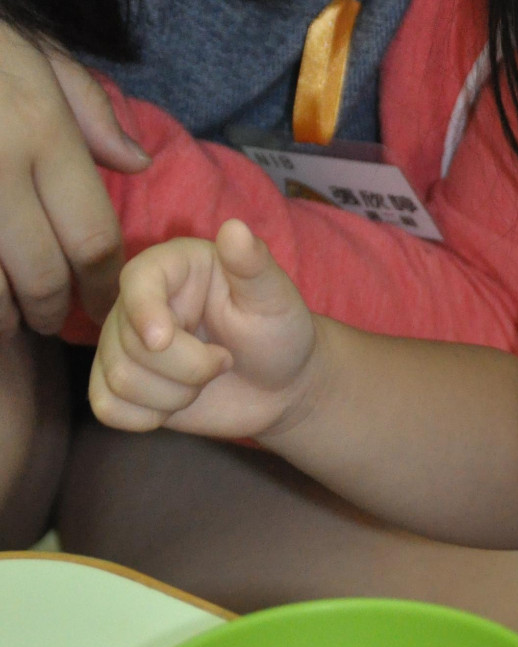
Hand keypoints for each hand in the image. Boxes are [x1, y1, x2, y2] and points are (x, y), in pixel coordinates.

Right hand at [0, 28, 148, 333]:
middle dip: (55, 309)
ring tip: (17, 316)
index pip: (92, 236)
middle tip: (58, 317)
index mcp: (42, 135)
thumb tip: (138, 164)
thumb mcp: (42, 58)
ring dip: (7, 314)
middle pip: (43, 274)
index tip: (106, 302)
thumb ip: (93, 115)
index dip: (105, 284)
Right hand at [90, 219, 318, 440]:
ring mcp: (123, 343)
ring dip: (174, 395)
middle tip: (225, 360)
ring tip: (206, 378)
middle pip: (129, 344)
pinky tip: (177, 403)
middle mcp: (138, 301)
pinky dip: (146, 417)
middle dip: (187, 368)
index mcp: (174, 267)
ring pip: (118, 380)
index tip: (163, 340)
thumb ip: (253, 265)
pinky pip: (107, 408)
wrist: (280, 385)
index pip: (137, 280)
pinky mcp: (118, 384)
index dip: (142, 311)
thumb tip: (234, 228)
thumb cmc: (279, 332)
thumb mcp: (275, 298)